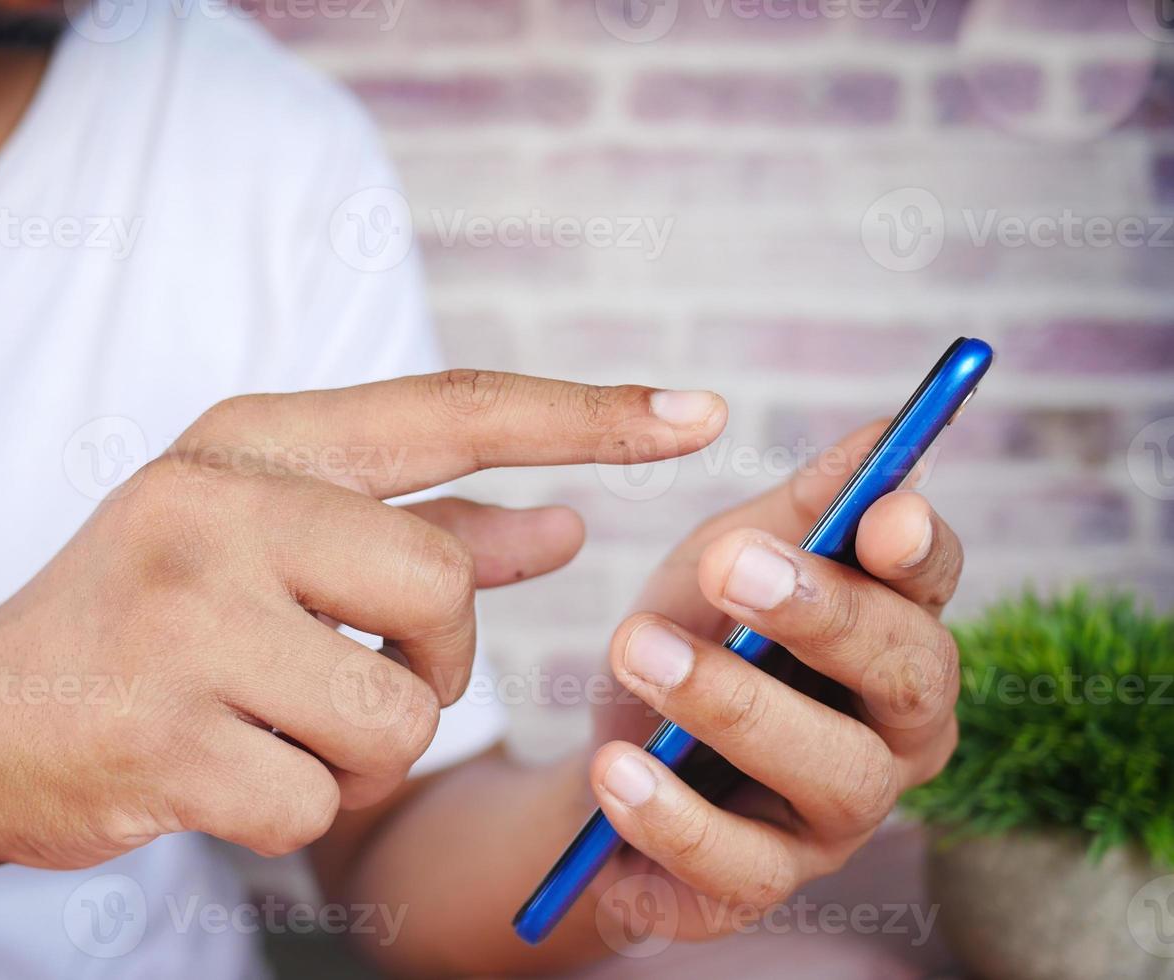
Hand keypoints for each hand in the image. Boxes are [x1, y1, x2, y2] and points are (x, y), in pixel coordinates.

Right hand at [0, 371, 725, 870]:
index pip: (451, 410)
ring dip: (363, 748)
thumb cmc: (149, 623)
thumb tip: (564, 521)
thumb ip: (422, 529)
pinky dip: (299, 808)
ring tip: (271, 726)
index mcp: (248, 441)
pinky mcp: (167, 737)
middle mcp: (215, 507)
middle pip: (445, 583)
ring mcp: (185, 621)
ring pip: (400, 710)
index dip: (586, 411)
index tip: (703, 412)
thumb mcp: (274, 547)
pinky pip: (325, 800)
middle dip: (434, 654)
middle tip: (350, 667)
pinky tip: (220, 776)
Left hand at [588, 422, 961, 940]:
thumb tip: (887, 430)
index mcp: (890, 631)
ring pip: (836, 772)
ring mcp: (837, 819)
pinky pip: (741, 867)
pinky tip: (616, 770)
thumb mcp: (726, 559)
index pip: (933, 586)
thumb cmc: (692, 641)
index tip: (882, 514)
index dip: (918, 550)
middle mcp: (894, 731)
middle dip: (822, 615)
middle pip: (909, 676)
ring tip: (637, 649)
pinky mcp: (761, 886)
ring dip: (732, 705)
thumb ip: (802, 508)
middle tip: (726, 564)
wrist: (608, 760)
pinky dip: (673, 816)